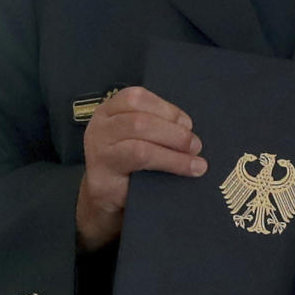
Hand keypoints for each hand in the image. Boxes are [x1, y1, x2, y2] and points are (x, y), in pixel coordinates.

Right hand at [75, 86, 205, 250]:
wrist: (107, 197)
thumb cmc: (129, 164)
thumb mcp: (140, 138)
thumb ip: (158, 127)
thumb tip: (190, 129)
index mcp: (110, 110)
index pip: (136, 97)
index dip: (166, 108)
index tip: (187, 123)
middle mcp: (100, 125)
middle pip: (140, 118)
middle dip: (174, 131)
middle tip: (195, 145)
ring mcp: (98, 148)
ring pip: (140, 138)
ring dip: (174, 147)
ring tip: (196, 161)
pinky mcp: (103, 173)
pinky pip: (139, 158)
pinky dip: (169, 162)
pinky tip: (186, 170)